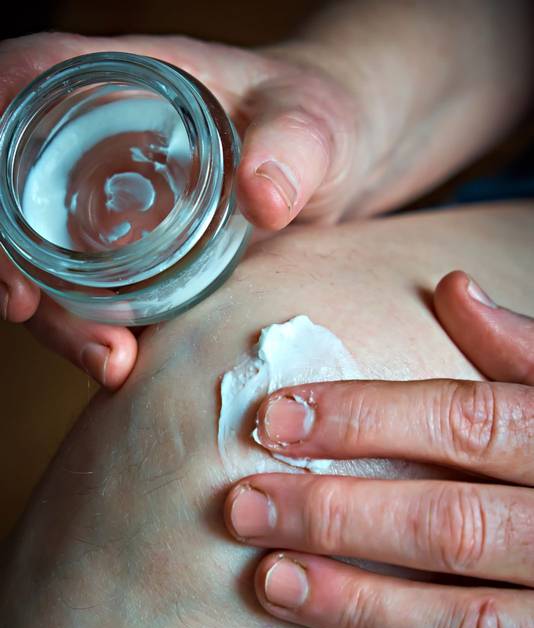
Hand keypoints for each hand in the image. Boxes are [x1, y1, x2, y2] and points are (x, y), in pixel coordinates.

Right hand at [0, 31, 360, 387]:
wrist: (330, 176)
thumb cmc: (316, 124)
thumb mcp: (313, 123)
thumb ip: (296, 147)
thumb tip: (262, 195)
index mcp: (118, 86)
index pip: (19, 88)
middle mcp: (97, 151)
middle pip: (14, 199)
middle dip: (7, 258)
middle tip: (26, 310)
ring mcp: (109, 213)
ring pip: (47, 265)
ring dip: (58, 319)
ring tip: (109, 364)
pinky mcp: (134, 266)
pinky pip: (97, 302)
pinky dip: (98, 337)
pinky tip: (126, 370)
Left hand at [224, 270, 533, 627]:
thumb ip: (525, 353)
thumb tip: (454, 290)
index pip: (463, 422)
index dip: (363, 419)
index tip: (275, 419)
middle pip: (448, 526)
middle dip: (335, 517)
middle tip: (244, 508)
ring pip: (464, 623)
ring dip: (358, 606)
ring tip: (271, 583)